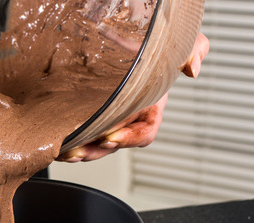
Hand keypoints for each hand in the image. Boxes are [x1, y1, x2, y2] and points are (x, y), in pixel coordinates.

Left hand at [58, 33, 209, 161]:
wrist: (131, 38)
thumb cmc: (155, 46)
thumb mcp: (180, 43)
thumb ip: (193, 51)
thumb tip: (192, 70)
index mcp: (151, 107)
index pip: (145, 132)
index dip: (129, 138)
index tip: (112, 138)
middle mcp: (130, 117)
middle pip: (115, 143)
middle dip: (97, 150)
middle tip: (80, 152)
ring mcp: (110, 118)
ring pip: (96, 143)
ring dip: (82, 151)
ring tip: (66, 153)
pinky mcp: (92, 114)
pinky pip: (84, 133)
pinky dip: (73, 140)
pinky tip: (59, 146)